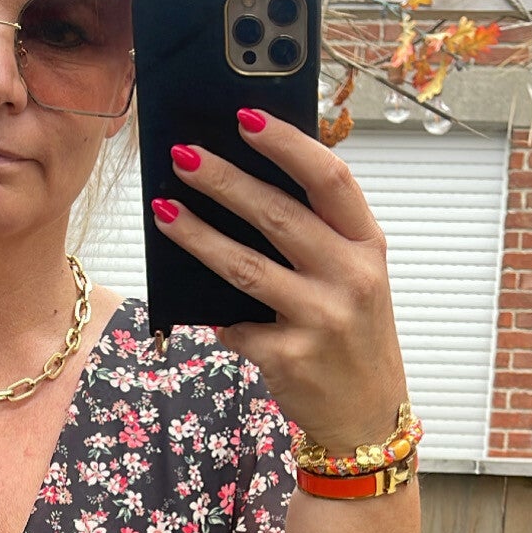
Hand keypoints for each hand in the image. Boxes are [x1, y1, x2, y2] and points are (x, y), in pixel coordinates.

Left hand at [152, 112, 408, 452]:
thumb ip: (317, 236)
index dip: (288, 144)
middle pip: (279, 215)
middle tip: (182, 155)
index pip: (330, 179)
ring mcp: (322, 320)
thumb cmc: (351, 334)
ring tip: (163, 210)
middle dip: (224, 181)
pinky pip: (236, 325)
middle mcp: (351, 278)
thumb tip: (241, 187)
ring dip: (196, 235)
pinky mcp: (290, 357)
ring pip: (244, 266)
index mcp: (368, 246)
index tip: (246, 117)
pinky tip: (198, 307)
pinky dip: (217, 316)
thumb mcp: (354, 278)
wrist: (366, 415)